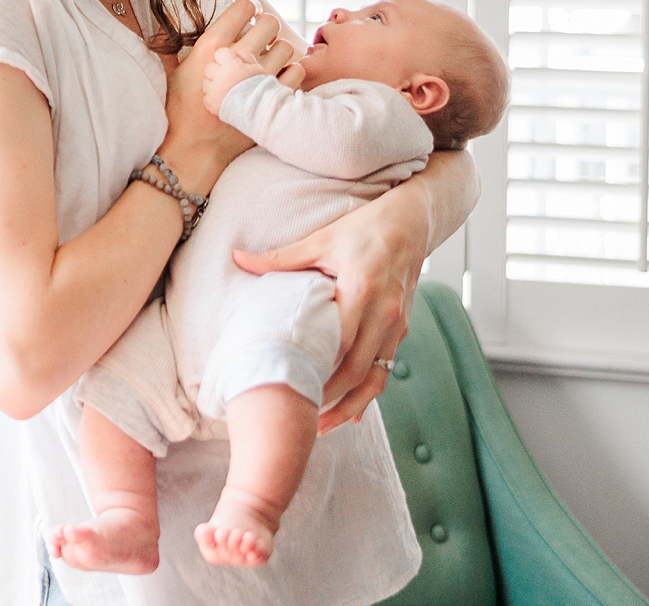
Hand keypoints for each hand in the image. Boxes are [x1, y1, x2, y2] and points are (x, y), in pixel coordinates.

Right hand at [160, 0, 293, 194]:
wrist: (196, 148)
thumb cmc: (179, 111)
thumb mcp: (173, 74)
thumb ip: (176, 49)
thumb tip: (165, 30)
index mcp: (212, 47)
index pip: (243, 9)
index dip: (246, 8)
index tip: (245, 14)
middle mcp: (239, 59)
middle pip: (270, 23)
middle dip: (265, 25)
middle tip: (258, 34)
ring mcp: (260, 79)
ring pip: (286, 46)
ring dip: (278, 48)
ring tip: (267, 57)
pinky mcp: (274, 98)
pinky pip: (296, 72)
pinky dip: (289, 71)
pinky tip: (275, 76)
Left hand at [202, 45, 267, 114]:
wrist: (259, 109)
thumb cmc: (259, 89)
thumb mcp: (257, 69)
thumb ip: (245, 56)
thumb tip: (236, 52)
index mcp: (231, 65)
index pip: (220, 53)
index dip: (225, 58)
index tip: (230, 64)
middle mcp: (219, 76)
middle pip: (209, 67)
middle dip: (217, 71)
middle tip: (228, 78)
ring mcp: (213, 90)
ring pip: (206, 83)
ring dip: (213, 85)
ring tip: (226, 90)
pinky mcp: (210, 102)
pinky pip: (206, 97)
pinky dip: (213, 98)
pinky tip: (223, 100)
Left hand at [232, 200, 424, 432]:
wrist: (411, 222)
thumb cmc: (364, 228)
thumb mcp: (321, 239)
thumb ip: (281, 258)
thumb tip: (237, 259)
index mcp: (362, 291)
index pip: (341, 344)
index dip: (320, 372)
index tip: (294, 390)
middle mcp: (386, 314)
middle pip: (360, 371)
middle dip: (333, 400)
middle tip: (304, 420)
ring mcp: (398, 324)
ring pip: (378, 377)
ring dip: (353, 405)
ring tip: (326, 425)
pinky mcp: (403, 328)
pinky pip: (387, 368)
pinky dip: (370, 391)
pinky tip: (353, 411)